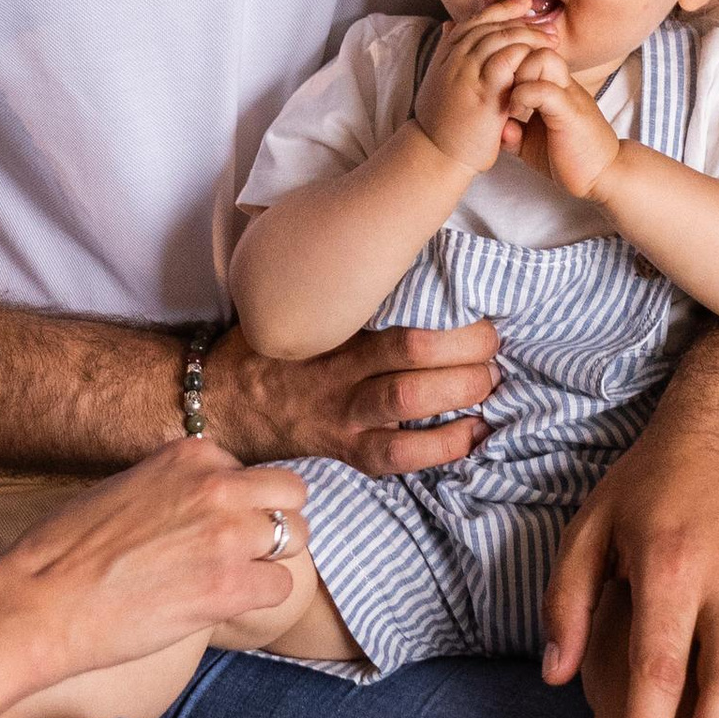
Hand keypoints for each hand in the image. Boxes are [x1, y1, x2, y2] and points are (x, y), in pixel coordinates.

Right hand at [0, 437, 310, 689]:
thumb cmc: (65, 551)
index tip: (211, 530)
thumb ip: (174, 487)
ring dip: (271, 561)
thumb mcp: (126, 487)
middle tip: (242, 554)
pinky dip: (260, 600)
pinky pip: (282, 588)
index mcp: (190, 455)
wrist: (40, 601)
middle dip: (274, 523)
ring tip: (232, 581)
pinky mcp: (228, 585)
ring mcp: (226, 534)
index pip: (252, 471)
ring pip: (296, 538)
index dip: (239, 505)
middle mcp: (216, 484)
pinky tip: (224, 607)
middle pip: (291, 495)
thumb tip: (200, 504)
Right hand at [203, 316, 497, 477]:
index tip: (484, 315)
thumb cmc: (274, 347)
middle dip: (467, 357)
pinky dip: (444, 448)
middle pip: (412, 362)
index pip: (401, 330)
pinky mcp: (348, 452)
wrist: (223, 402)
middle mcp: (341, 376)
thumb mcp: (307, 309)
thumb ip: (352, 293)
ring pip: (406, 406)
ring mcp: (344, 418)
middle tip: (494, 350)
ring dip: (460, 395)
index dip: (453, 329)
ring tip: (490, 386)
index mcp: (336, 335)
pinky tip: (473, 434)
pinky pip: (399, 458)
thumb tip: (412, 259)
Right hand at [411, 7, 543, 176]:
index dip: (502, 9)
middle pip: (490, 25)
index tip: (524, 4)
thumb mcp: (439, 80)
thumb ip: (447, 54)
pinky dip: (522, 55)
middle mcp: (453, 59)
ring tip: (550, 42)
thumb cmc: (442, 125)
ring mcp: (465, 74)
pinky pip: (504, 61)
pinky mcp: (481, 93)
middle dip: (522, 21)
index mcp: (446, 56)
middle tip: (548, 26)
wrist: (436, 156)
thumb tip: (448, 25)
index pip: (475, 20)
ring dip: (529, 36)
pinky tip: (538, 59)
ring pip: (499, 38)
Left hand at [504, 45, 620, 202]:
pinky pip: (545, 90)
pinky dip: (523, 95)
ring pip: (543, 57)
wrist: (605, 176)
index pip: (532, 50)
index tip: (494, 80)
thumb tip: (496, 127)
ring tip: (508, 98)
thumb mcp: (532, 144)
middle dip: (513, 58)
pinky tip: (514, 112)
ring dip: (519, 73)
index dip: (510, 57)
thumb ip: (513, 133)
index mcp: (554, 86)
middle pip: (537, 44)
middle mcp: (563, 84)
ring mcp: (569, 95)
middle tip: (500, 84)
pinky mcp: (570, 113)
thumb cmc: (570, 159)